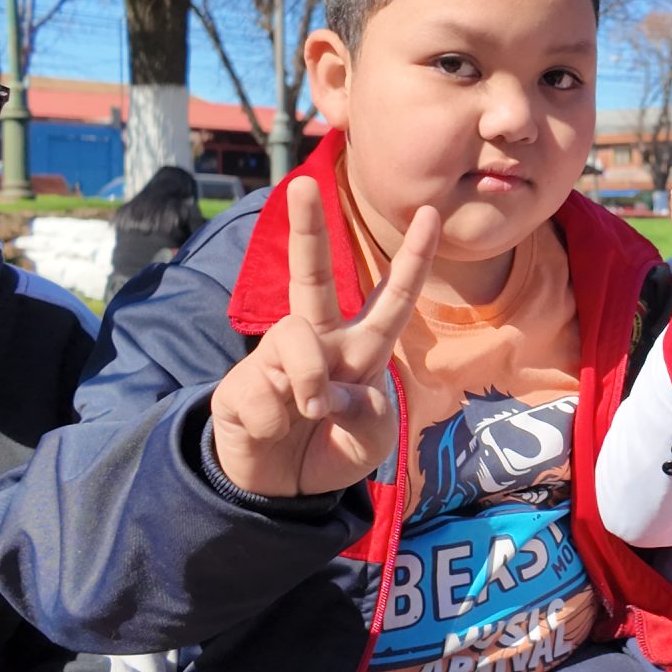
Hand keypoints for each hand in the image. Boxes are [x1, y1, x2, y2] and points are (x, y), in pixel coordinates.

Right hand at [208, 176, 439, 497]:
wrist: (279, 488)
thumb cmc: (333, 448)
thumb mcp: (372, 441)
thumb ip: (368, 412)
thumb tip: (330, 389)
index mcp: (361, 347)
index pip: (392, 298)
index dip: (413, 258)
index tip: (431, 211)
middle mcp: (319, 340)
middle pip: (314, 275)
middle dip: (308, 228)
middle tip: (302, 184)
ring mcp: (276, 356)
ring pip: (293, 340)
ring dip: (308, 384)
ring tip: (309, 414)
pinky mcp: (240, 382)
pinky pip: (263, 391)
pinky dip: (275, 421)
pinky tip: (272, 429)